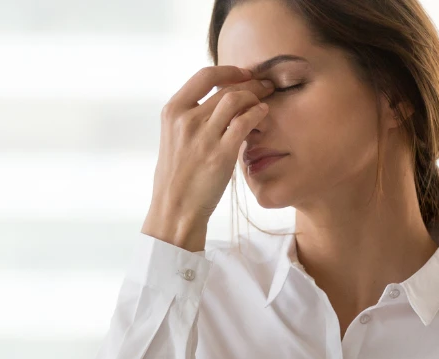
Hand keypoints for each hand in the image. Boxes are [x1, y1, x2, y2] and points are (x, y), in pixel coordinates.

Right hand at [140, 65, 274, 251]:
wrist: (174, 208)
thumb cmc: (176, 176)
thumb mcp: (173, 138)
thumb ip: (189, 117)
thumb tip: (214, 100)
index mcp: (172, 112)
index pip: (203, 76)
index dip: (228, 71)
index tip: (243, 73)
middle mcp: (186, 120)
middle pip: (225, 88)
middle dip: (250, 83)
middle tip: (264, 85)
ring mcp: (203, 136)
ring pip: (236, 100)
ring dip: (256, 96)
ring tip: (266, 99)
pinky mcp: (220, 154)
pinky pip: (245, 122)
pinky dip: (257, 114)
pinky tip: (263, 115)